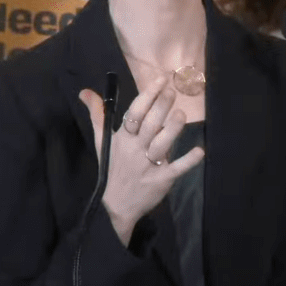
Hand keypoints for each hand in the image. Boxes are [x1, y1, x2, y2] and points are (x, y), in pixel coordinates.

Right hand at [79, 77, 203, 246]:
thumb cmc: (112, 168)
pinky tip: (199, 151)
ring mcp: (149, 165)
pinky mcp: (161, 180)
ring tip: (181, 113)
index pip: (134, 113)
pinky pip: (176, 169)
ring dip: (172, 129)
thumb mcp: (101, 141)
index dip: (148, 95)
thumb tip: (85, 91)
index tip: (161, 79)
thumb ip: (98, 114)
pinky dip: (188, 161)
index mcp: (123, 138)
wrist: (115, 206)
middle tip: (173, 92)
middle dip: (161, 107)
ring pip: (161, 145)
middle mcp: (135, 149)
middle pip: (149, 125)